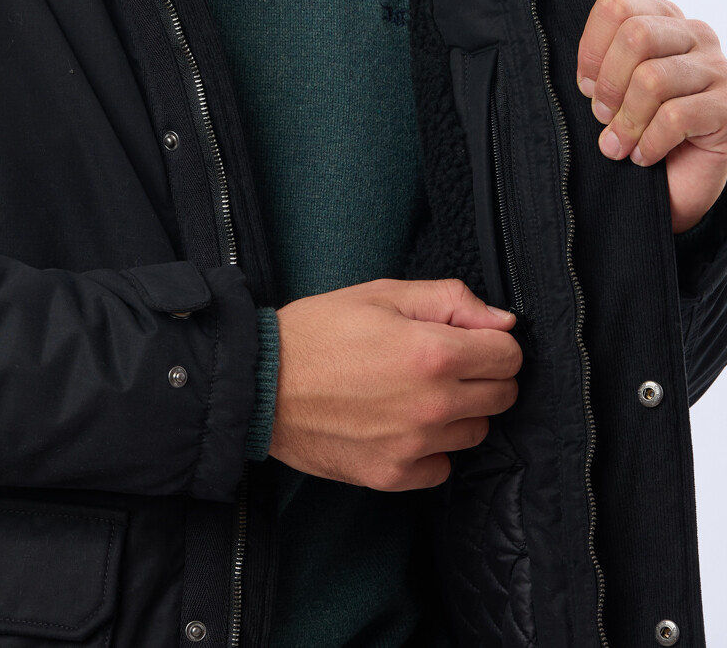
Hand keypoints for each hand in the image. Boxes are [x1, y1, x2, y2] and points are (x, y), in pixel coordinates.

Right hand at [267, 278, 520, 489]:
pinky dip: (431, 448)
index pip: (509, 356)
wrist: (260, 383)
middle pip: (501, 396)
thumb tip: (503, 321)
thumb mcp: (382, 293)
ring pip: (476, 433)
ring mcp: (414, 446)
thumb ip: (450, 300)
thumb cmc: (318, 330)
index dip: (494, 341)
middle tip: (444, 361)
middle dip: (484, 374)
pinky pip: (442, 466)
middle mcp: (432, 405)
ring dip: (459, 411)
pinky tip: (402, 423)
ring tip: (417, 391)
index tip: (471, 338)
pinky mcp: (393, 476)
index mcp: (432, 353)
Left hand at [577, 0, 726, 233]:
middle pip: (636, 35)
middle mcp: (695, 36)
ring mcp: (717, 69)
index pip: (617, 6)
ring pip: (652, 79)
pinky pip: (675, 117)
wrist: (681, 181)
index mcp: (663, 20)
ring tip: (619, 145)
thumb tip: (586, 78)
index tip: (586, 85)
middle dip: (609, 83)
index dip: (591, 48)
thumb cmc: (644, 128)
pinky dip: (649, 142)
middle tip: (602, 116)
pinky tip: (644, 156)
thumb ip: (602, 69)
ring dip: (627, 121)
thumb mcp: (617, 91)